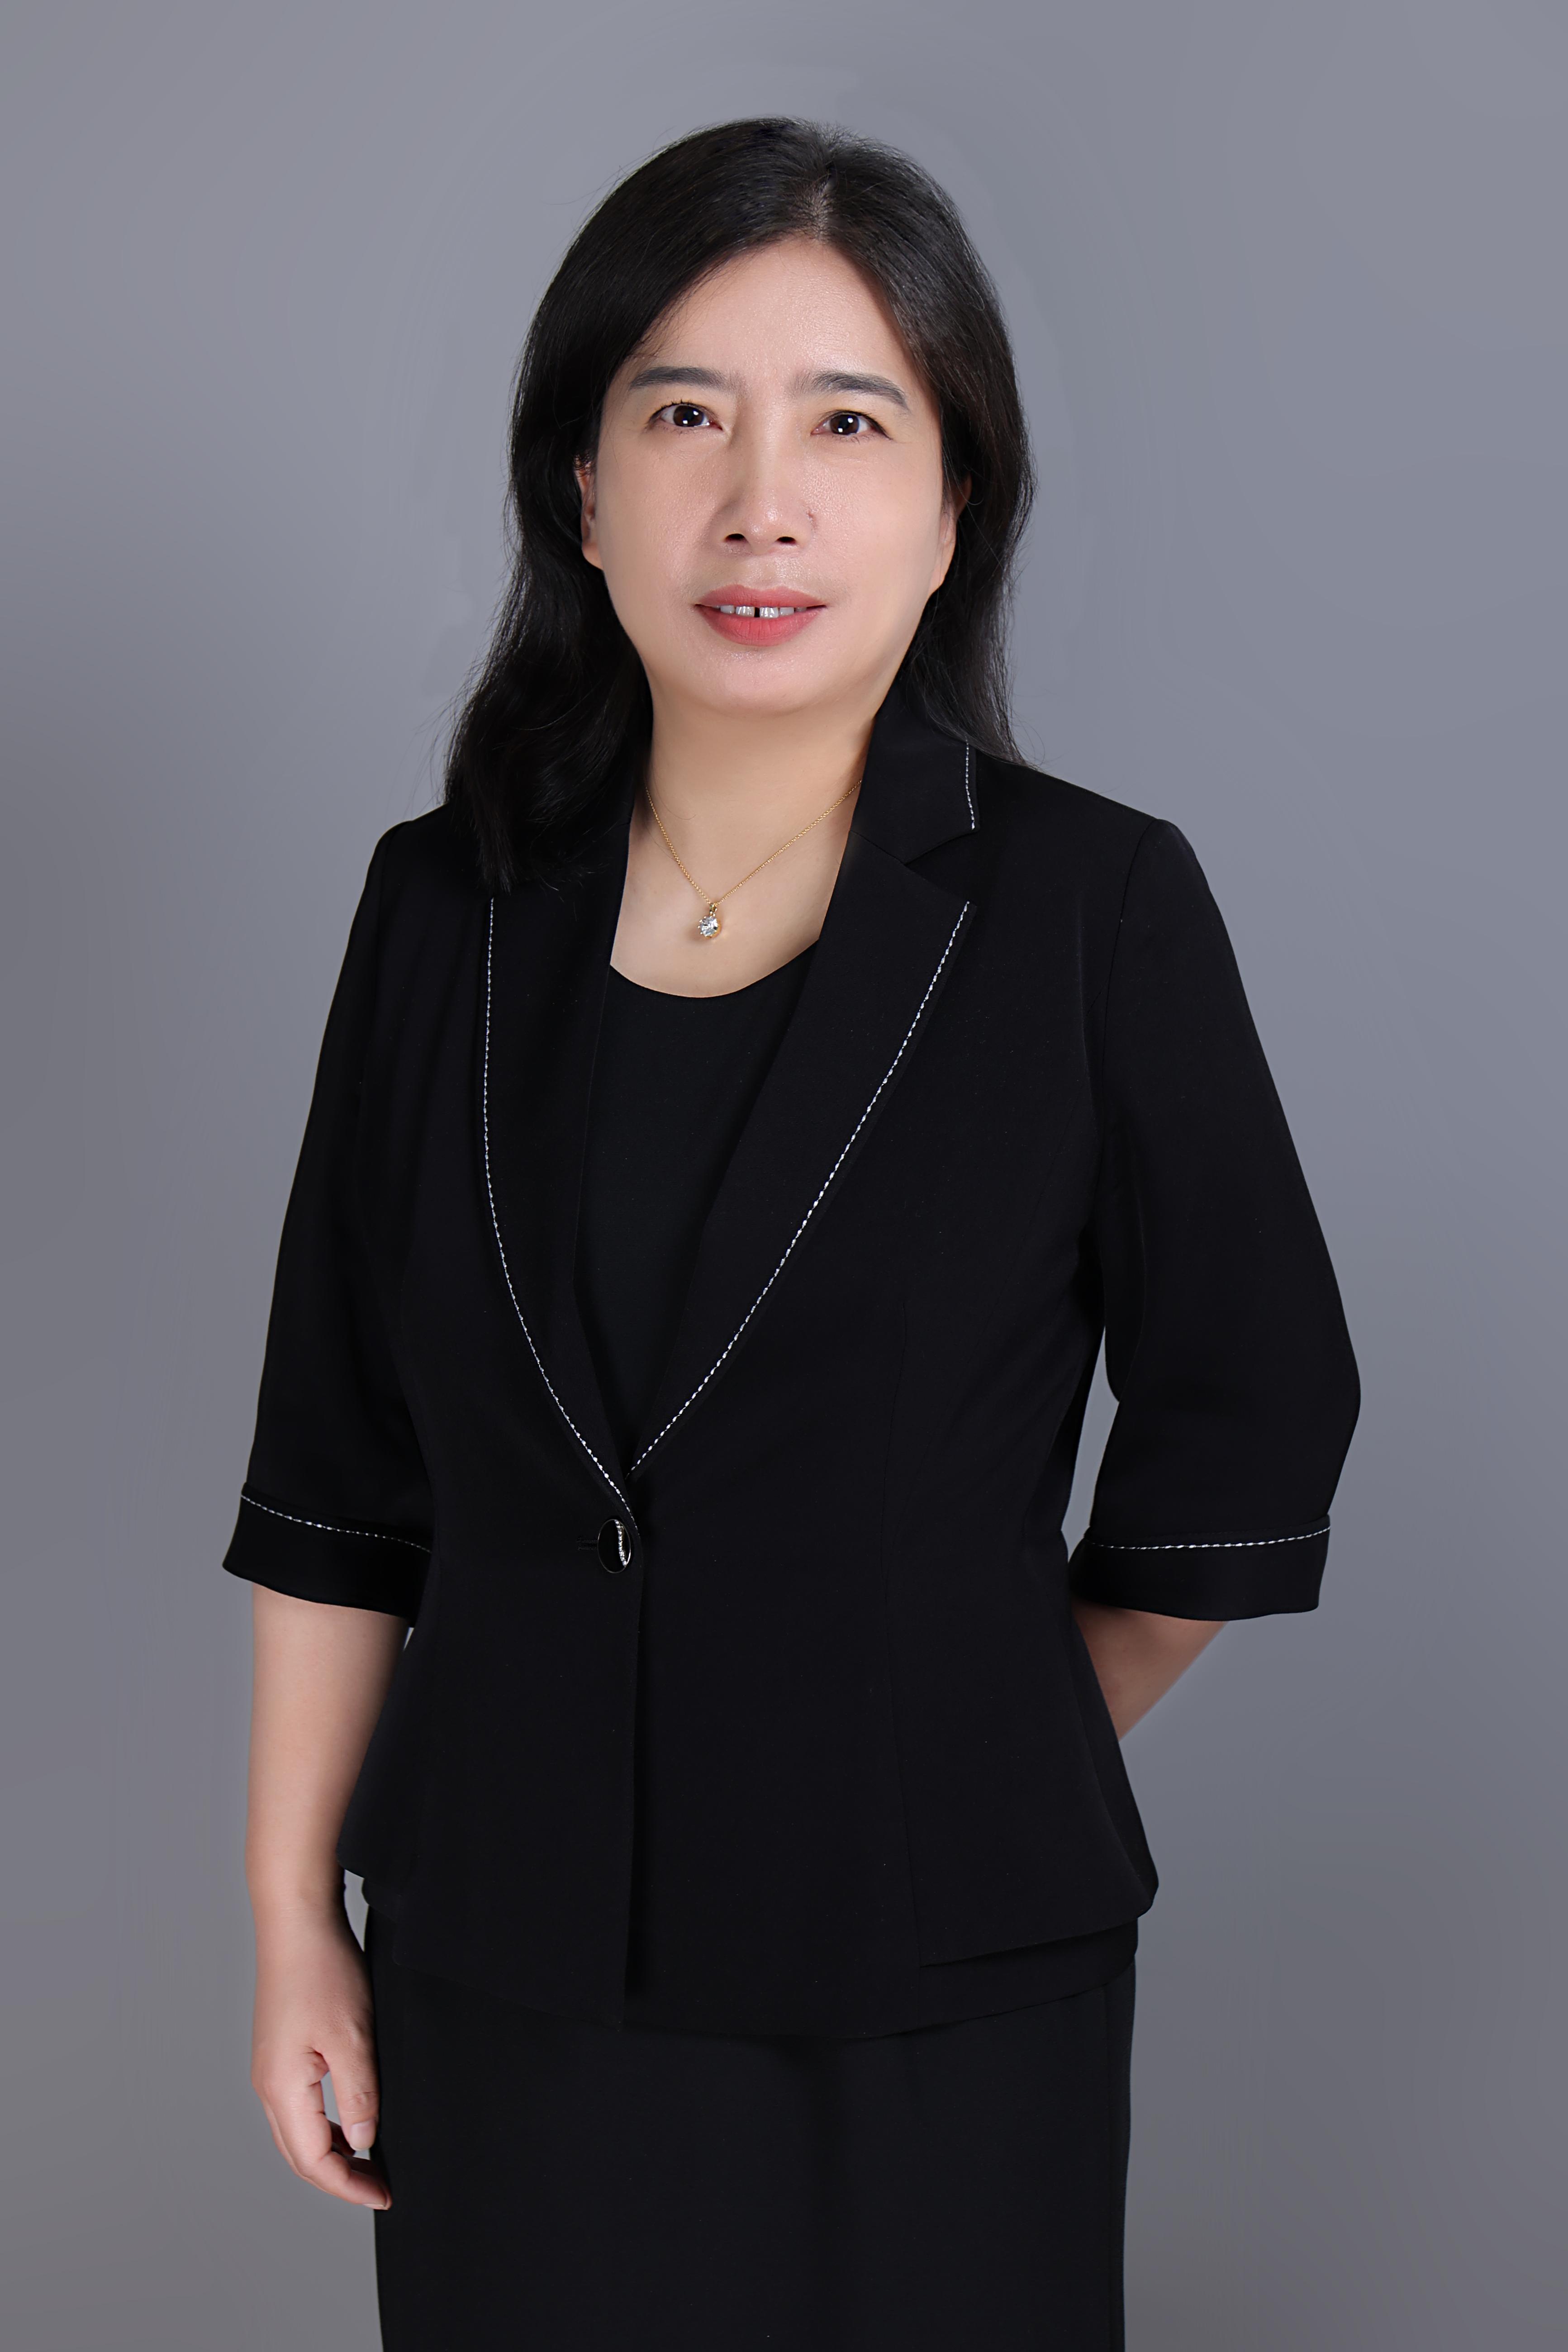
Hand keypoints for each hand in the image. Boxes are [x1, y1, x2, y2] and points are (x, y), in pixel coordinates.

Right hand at [250, 1905, 389, 2209]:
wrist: (297, 1923)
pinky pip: (299, 2109)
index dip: (349, 2186)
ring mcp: (270, 2069)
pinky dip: (325, 2128)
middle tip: (381, 2187)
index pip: (314, 2161)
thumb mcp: (353, 2036)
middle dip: (340, 2179)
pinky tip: (352, 2122)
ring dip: (332, 2154)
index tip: (385, 2195)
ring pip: (297, 2134)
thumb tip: (364, 2141)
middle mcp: (268, 2085)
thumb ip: (359, 2095)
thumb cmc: (323, 1972)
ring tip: (370, 2163)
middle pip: (300, 2155)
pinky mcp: (279, 2053)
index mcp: (282, 2088)